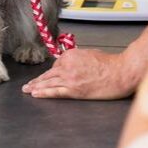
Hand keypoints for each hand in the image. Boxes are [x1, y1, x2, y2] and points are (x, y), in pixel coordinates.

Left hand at [21, 48, 136, 99]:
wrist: (120, 72)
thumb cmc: (110, 63)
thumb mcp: (90, 53)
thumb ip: (78, 58)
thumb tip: (72, 64)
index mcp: (71, 55)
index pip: (57, 63)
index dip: (55, 70)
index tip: (52, 74)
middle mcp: (67, 65)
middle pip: (49, 74)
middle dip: (38, 80)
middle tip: (28, 84)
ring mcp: (70, 78)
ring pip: (49, 83)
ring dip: (36, 87)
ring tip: (28, 90)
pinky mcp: (74, 90)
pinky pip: (55, 92)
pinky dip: (44, 93)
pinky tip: (36, 94)